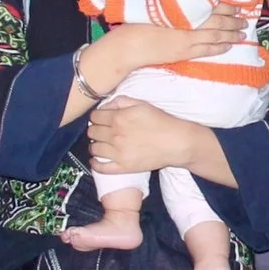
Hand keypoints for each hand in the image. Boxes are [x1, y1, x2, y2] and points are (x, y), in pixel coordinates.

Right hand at [75, 7, 240, 97]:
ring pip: (215, 36)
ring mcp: (187, 39)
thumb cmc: (136, 21)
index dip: (225, 5)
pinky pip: (207, 50)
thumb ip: (171, 2)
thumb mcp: (154, 5)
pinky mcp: (184, 52)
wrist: (128, 45)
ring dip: (230, 34)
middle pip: (216, 20)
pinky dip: (219, 47)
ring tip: (242, 33)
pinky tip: (228, 46)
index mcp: (181, 9)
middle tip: (245, 19)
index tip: (236, 4)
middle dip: (233, 20)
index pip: (210, 5)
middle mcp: (187, 23)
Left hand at [85, 96, 210, 175]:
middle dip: (96, 130)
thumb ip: (120, 101)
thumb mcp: (141, 104)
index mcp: (118, 118)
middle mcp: (114, 135)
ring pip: (93, 149)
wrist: (177, 142)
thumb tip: (105, 106)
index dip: (97, 117)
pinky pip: (100, 167)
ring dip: (95, 145)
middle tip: (103, 131)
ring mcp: (117, 153)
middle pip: (92, 132)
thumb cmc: (161, 121)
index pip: (94, 117)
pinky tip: (96, 160)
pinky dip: (95, 164)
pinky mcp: (123, 167)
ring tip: (102, 144)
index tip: (101, 119)